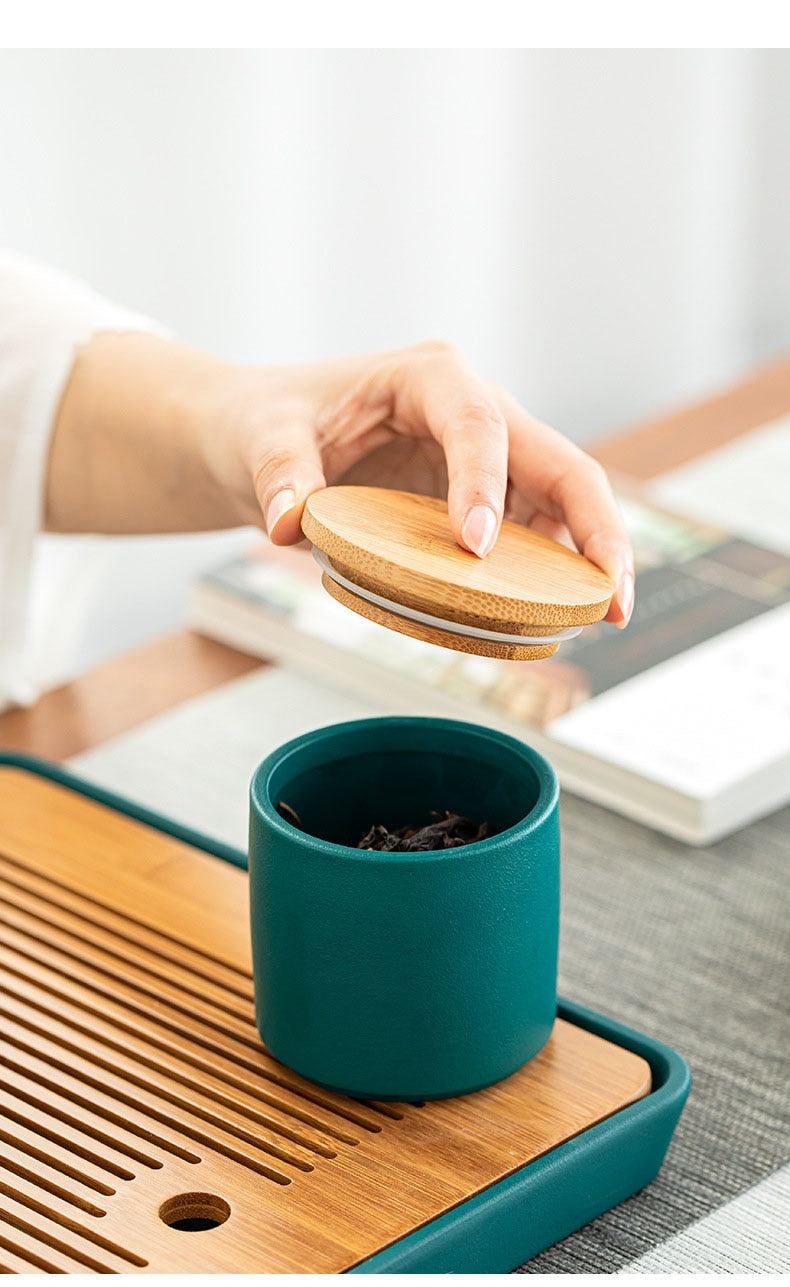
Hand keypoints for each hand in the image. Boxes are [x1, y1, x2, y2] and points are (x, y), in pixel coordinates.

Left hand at [202, 341, 633, 625]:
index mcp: (429, 379)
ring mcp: (491, 461)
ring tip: (603, 617)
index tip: (474, 546)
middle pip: (561, 464)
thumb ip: (278, 473)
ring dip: (588, 560)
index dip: (484, 481)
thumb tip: (289, 524)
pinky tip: (557, 620)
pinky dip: (549, 578)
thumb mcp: (261, 438)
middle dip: (596, 525)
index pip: (477, 422)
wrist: (269, 440)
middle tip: (610, 594)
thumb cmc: (270, 424)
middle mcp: (476, 412)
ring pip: (563, 506)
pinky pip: (533, 539)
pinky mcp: (488, 502)